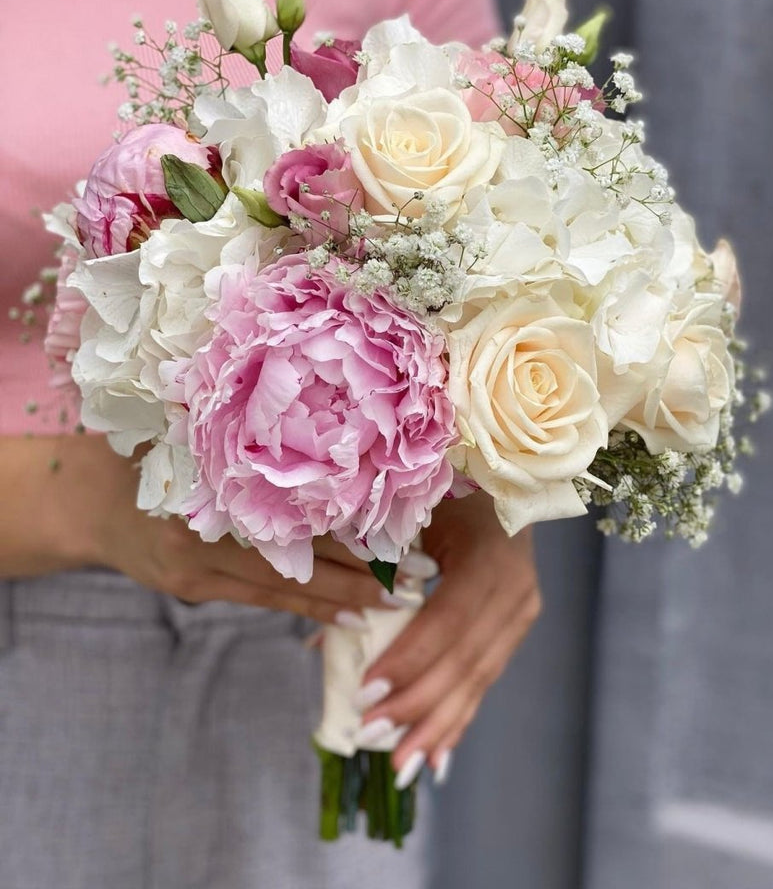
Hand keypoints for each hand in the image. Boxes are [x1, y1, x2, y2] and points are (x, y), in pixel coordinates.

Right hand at [0, 433, 388, 623]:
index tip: (403, 534)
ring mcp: (198, 571)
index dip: (351, 528)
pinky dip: (304, 606)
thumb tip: (317, 424)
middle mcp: (205, 535)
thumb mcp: (184, 428)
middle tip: (420, 578)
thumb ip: (237, 431)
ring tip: (394, 605)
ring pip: (284, 587)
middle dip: (362, 572)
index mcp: (208, 487)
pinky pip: (261, 599)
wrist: (85, 501)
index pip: (296, 514)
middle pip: (299, 558)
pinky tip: (343, 615)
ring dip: (341, 598)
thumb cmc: (145, 451)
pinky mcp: (195, 589)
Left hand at [358, 492, 540, 785]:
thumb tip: (326, 631)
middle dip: (417, 704)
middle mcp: (515, 586)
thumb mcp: (411, 512)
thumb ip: (374, 564)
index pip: (447, 620)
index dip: (409, 659)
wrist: (502, 476)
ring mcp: (522, 609)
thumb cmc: (444, 486)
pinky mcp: (516, 625)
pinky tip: (436, 757)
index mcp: (488, 552)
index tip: (365, 691)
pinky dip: (458, 716)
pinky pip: (486, 676)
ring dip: (436, 724)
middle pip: (465, 658)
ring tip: (401, 765)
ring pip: (478, 677)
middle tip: (371, 736)